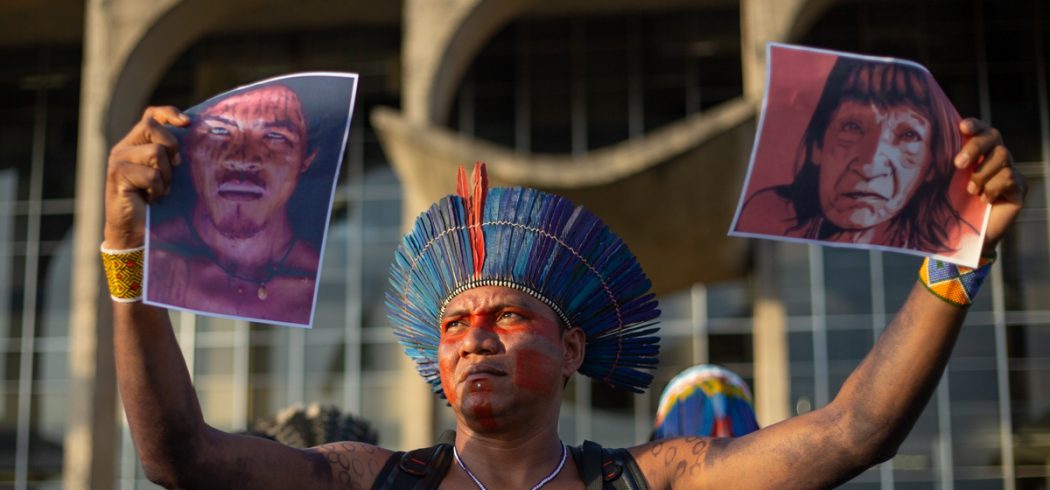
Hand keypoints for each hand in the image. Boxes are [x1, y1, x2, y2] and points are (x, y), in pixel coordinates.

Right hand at [104, 106, 189, 248]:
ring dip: (166, 175)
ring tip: (159, 190)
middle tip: (173, 170)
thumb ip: (172, 156)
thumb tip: (194, 138)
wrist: (134, 231)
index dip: (169, 113)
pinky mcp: (117, 175)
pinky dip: (158, 189)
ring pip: (155, 152)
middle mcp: (124, 147)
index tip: (187, 123)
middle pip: (153, 127)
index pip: (151, 115)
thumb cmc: (155, 203)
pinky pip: (151, 175)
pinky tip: (152, 199)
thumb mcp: (167, 174)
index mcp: (136, 143)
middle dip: (171, 147)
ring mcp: (118, 160)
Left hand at [954, 118, 1025, 251]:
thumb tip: (924, 147)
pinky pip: (1009, 177)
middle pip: (994, 136)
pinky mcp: (1020, 187)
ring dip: (982, 175)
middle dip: (975, 147)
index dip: (975, 124)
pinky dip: (993, 188)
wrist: (966, 237)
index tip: (962, 126)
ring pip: (1002, 156)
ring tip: (971, 192)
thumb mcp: (944, 183)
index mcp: (979, 153)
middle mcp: (997, 157)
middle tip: (958, 164)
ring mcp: (1011, 171)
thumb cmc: (952, 207)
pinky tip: (985, 200)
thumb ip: (943, 165)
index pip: (981, 129)